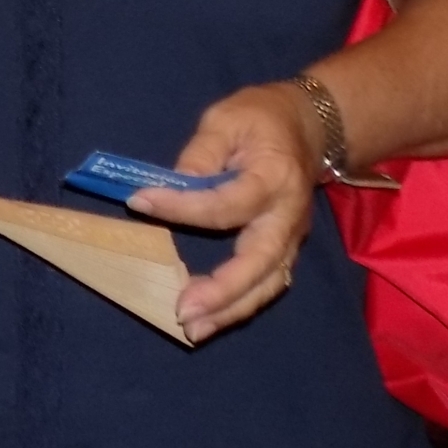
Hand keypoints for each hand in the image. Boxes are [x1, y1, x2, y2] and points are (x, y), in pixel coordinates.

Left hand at [133, 82, 319, 341]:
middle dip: (223, 291)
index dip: (182, 206)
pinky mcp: (283, 250)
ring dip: (231, 310)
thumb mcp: (226, 120)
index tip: (139, 201)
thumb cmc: (261, 119)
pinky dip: (239, 306)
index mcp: (274, 177)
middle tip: (183, 310)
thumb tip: (170, 187)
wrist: (308, 127)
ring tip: (193, 329)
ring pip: (268, 284)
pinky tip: (209, 320)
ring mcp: (290, 238)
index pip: (227, 202)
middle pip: (261, 262)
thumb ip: (200, 153)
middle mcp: (288, 216)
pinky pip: (265, 284)